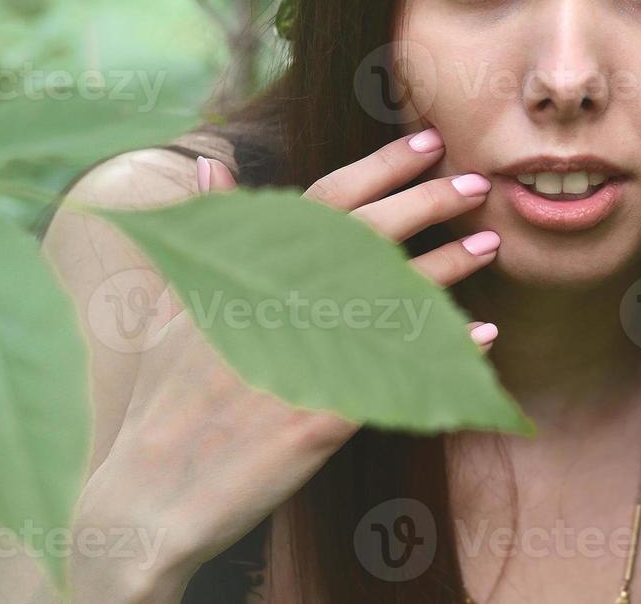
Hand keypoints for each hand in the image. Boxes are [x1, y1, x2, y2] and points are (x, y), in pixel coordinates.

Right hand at [71, 129, 500, 601]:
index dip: (381, 168)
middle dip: (428, 203)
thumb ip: (210, 232)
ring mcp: (300, 360)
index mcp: (245, 273)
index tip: (429, 142)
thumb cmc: (168, 396)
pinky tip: (483, 334)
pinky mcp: (320, 418)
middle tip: (477, 184)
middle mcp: (275, 305)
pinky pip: (397, 372)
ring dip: (447, 268)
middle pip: (368, 236)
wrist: (149, 497)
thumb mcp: (181, 305)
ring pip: (390, 298)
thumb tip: (213, 164)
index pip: (325, 201)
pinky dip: (442, 351)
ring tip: (490, 245)